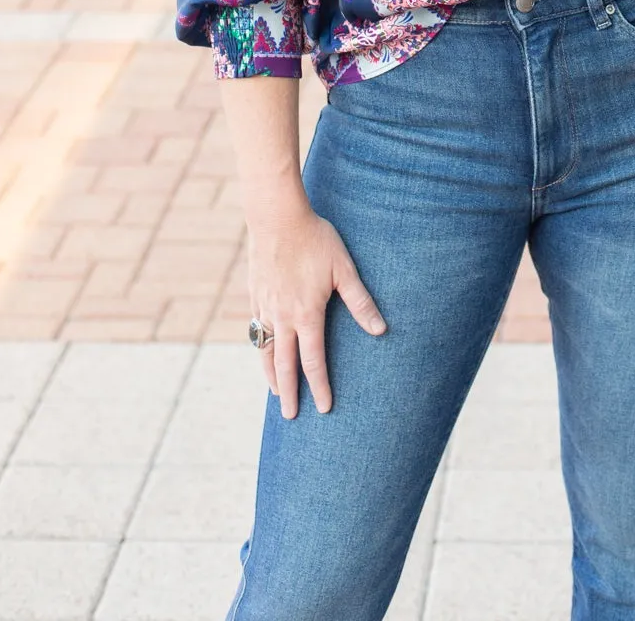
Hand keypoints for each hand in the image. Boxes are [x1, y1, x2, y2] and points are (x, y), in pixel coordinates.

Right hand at [246, 196, 385, 419]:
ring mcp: (264, 306)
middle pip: (284, 365)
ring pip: (265, 350)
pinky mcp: (254, 294)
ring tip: (274, 393)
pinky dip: (260, 347)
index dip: (319, 386)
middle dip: (288, 393)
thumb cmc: (315, 239)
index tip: (324, 408)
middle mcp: (282, 317)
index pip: (313, 361)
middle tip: (290, 417)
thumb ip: (360, 301)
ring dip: (270, 374)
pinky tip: (263, 351)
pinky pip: (256, 330)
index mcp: (306, 315)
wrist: (276, 217)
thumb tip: (381, 329)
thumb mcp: (343, 269)